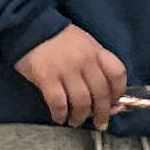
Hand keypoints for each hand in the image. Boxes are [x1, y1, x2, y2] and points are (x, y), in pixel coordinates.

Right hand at [15, 22, 129, 128]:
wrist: (30, 25)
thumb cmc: (59, 38)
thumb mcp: (84, 45)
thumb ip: (96, 67)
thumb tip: (109, 97)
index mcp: (96, 51)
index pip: (117, 74)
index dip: (119, 93)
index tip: (115, 104)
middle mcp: (84, 61)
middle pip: (101, 93)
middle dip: (102, 113)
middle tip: (99, 124)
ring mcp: (65, 69)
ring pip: (81, 101)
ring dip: (80, 117)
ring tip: (75, 122)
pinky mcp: (46, 77)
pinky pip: (58, 103)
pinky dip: (60, 114)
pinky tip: (59, 118)